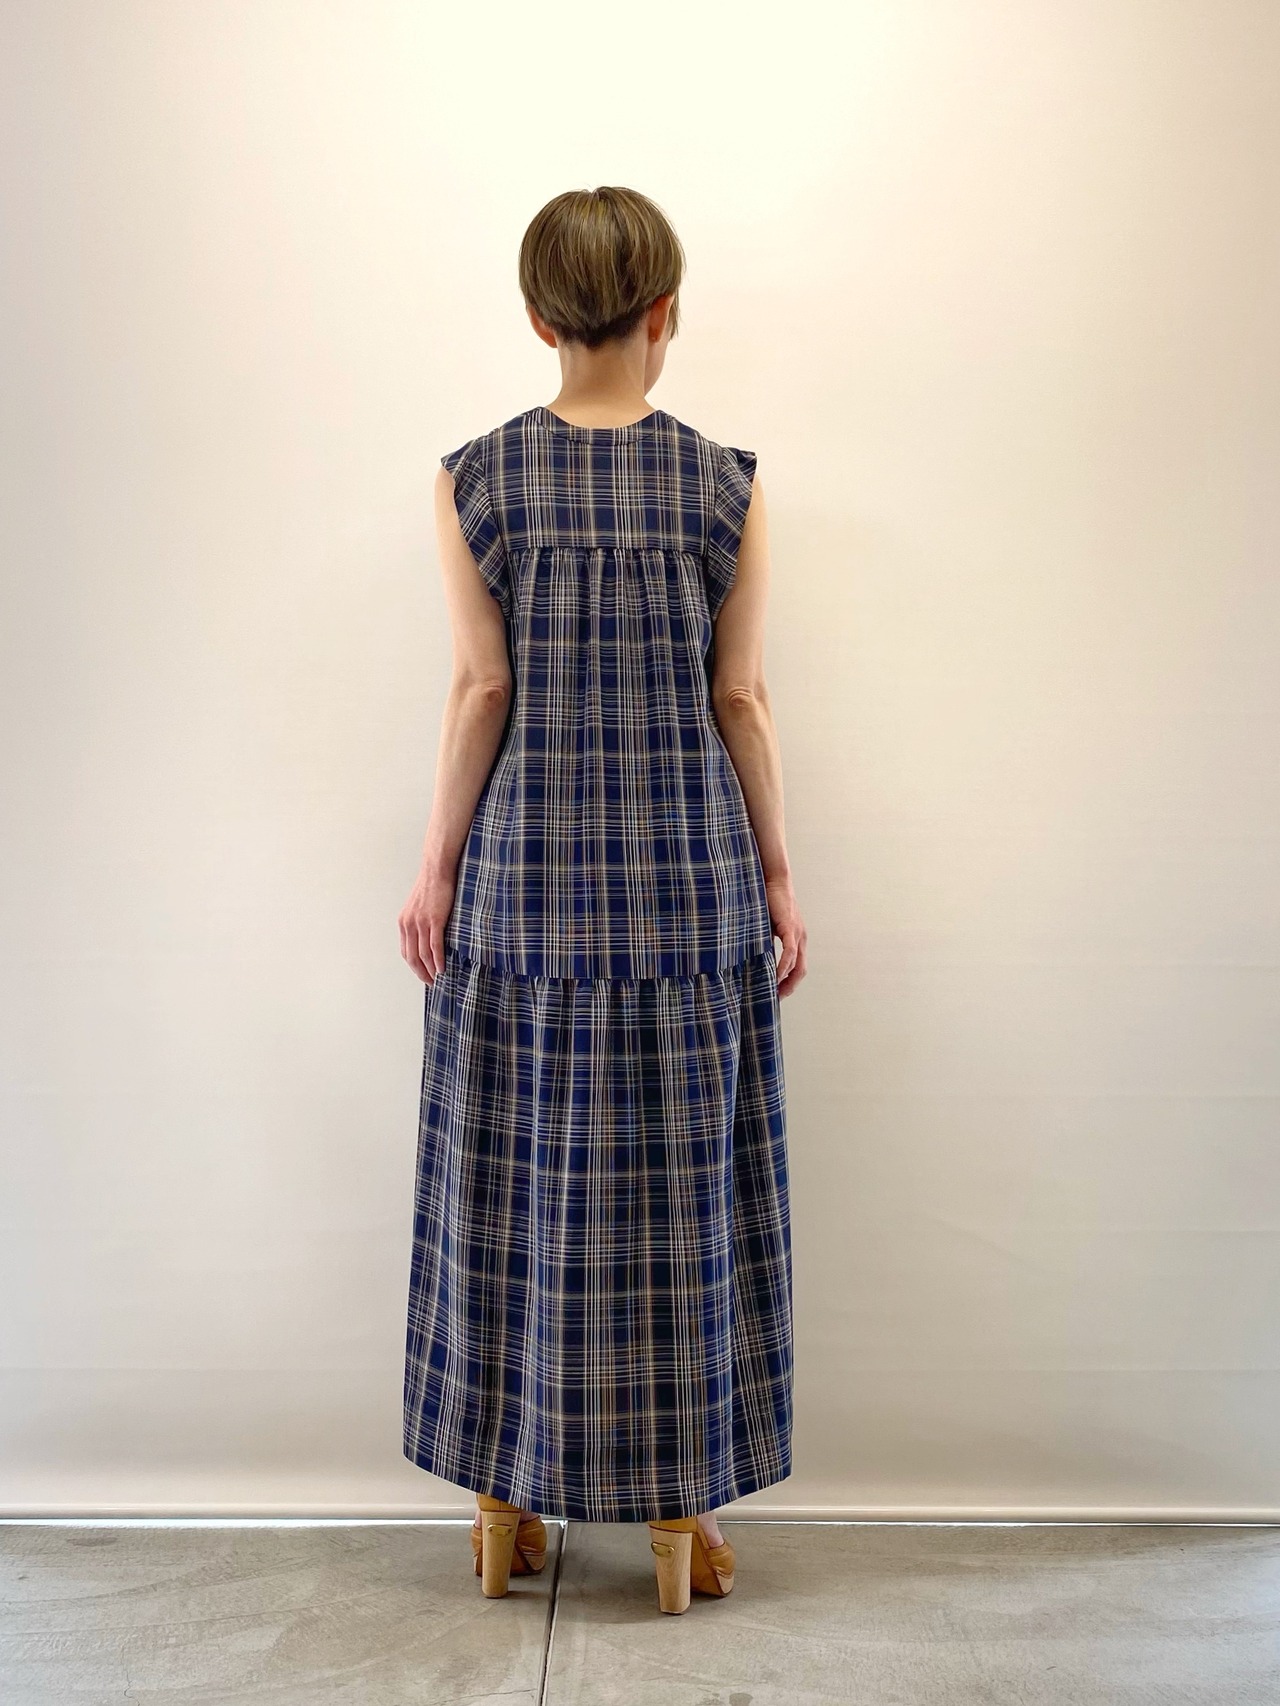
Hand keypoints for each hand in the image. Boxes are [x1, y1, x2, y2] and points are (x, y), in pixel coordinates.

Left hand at [399, 866, 456, 984]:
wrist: (437, 870)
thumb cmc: (432, 886)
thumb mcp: (419, 907)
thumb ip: (419, 922)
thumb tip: (427, 938)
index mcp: (404, 922)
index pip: (405, 952)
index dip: (414, 967)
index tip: (423, 975)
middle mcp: (409, 924)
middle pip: (412, 957)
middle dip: (421, 972)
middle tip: (431, 983)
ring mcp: (421, 923)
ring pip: (423, 954)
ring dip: (431, 969)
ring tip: (438, 978)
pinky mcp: (434, 920)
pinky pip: (434, 946)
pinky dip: (438, 959)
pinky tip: (443, 968)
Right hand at [765, 875, 806, 997]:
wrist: (773, 879)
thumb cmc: (768, 900)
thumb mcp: (765, 927)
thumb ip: (764, 942)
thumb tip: (753, 959)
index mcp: (796, 938)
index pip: (797, 967)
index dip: (789, 982)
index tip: (777, 993)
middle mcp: (801, 938)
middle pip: (801, 971)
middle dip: (790, 987)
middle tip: (776, 998)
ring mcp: (797, 933)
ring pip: (797, 964)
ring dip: (786, 980)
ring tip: (774, 991)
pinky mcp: (790, 928)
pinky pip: (790, 952)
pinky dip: (783, 966)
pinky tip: (775, 975)